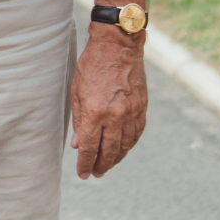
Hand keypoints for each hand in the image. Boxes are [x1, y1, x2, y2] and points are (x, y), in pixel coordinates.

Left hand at [70, 24, 147, 178]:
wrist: (118, 46)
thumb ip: (79, 120)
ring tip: (108, 164)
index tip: (83, 174)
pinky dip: (130, 144)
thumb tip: (78, 145)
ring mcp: (131, 112)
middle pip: (109, 151)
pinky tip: (123, 149)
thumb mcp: (77, 92)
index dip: (85, 164)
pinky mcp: (142, 107)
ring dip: (116, 158)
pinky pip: (137, 133)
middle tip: (96, 173)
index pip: (89, 148)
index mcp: (95, 112)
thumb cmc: (92, 65)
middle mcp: (115, 116)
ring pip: (125, 145)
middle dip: (101, 165)